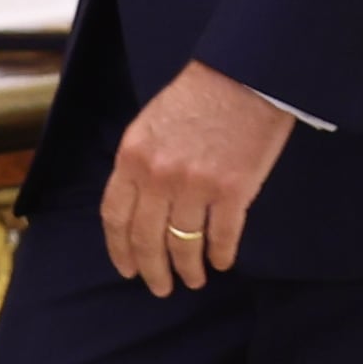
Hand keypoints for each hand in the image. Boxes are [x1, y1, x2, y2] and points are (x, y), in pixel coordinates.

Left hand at [101, 61, 295, 295]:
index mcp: (133, 157)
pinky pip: (222, 237)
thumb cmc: (199, 96)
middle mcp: (159, 176)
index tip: (127, 269)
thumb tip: (138, 208)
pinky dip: (220, 254)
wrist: (246, 76)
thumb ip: (139, 165)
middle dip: (152, 271)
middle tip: (160, 287)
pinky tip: (221, 261)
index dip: (120, 250)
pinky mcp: (232, 191)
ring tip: (193, 279)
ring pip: (184, 245)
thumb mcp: (150, 124)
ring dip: (188, 269)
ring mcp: (195, 186)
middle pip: (147, 239)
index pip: (115, 217)